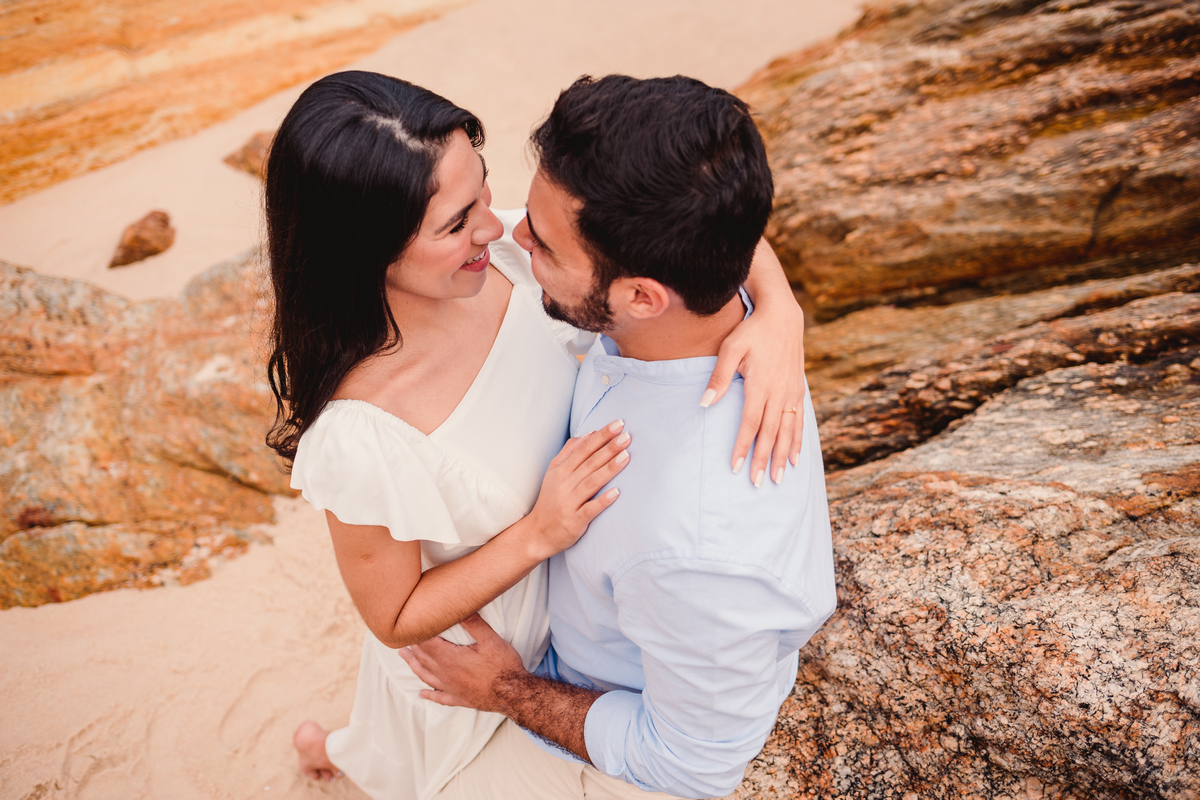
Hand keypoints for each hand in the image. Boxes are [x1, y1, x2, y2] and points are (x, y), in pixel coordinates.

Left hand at [400, 614, 524, 714]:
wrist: (513, 694)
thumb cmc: (503, 667)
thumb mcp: (491, 639)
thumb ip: (473, 623)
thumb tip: (460, 608)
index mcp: (450, 658)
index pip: (427, 643)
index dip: (418, 633)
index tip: (411, 623)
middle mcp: (446, 674)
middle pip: (423, 658)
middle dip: (412, 646)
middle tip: (403, 636)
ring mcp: (451, 688)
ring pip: (425, 676)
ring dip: (413, 665)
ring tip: (404, 657)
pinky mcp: (459, 699)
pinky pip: (439, 697)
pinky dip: (429, 695)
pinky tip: (422, 694)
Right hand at [525, 420, 629, 557]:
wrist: (537, 533)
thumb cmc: (550, 501)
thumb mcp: (553, 473)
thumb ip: (569, 453)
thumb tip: (588, 434)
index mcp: (560, 470)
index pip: (583, 448)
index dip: (601, 436)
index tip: (618, 424)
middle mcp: (564, 484)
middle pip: (589, 462)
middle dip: (609, 447)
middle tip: (627, 435)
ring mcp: (569, 503)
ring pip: (591, 482)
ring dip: (609, 468)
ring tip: (626, 456)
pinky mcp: (574, 521)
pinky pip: (590, 509)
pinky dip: (603, 500)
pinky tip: (617, 492)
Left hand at [704, 239, 805, 487]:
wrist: (782, 315)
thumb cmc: (751, 331)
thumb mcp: (730, 348)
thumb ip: (718, 377)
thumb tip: (705, 403)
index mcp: (760, 385)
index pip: (750, 423)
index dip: (743, 446)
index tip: (736, 467)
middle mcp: (779, 392)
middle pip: (770, 433)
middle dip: (763, 459)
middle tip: (757, 483)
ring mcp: (791, 392)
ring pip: (787, 430)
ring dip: (781, 456)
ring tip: (777, 477)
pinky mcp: (797, 390)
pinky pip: (799, 421)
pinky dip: (797, 441)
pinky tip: (794, 457)